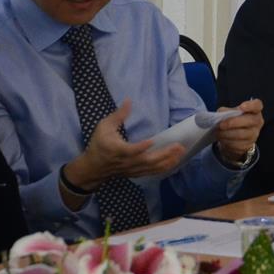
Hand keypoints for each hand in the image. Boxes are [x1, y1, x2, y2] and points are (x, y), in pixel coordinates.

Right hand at [65, 99, 186, 191]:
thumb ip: (118, 115)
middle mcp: (127, 162)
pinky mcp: (136, 173)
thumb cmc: (99, 144)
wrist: (93, 167)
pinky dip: (164, 168)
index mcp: (118, 150)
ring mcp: (133, 169)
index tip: (152, 141)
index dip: (141, 147)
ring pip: (152, 168)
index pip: (131, 150)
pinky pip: (152, 172)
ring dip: (168, 161)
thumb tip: (129, 100)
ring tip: (180, 153)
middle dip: (165, 154)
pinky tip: (174, 162)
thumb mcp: (104, 126)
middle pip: (148, 160)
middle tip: (179, 146)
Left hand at [215, 98, 263, 164]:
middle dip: (233, 122)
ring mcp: (254, 134)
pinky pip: (238, 144)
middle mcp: (257, 122)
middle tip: (221, 125)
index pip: (257, 105)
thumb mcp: (230, 112)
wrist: (234, 136)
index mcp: (255, 110)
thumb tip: (221, 112)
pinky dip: (227, 142)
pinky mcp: (248, 145)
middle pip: (250, 121)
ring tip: (218, 132)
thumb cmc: (233, 120)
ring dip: (227, 134)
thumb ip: (227, 110)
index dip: (250, 106)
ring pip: (242, 134)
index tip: (241, 107)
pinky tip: (222, 139)